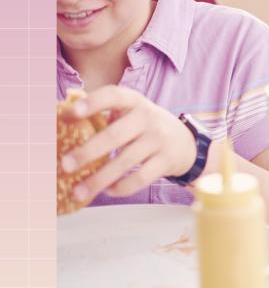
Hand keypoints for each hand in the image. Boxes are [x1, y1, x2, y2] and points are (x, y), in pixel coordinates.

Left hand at [59, 86, 196, 200]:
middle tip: (65, 165)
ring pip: (125, 162)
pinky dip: (122, 187)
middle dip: (88, 152)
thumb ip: (104, 112)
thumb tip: (61, 114)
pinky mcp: (167, 161)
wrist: (187, 143)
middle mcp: (148, 118)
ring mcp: (159, 140)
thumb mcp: (132, 112)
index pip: (113, 96)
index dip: (92, 103)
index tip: (71, 113)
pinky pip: (141, 178)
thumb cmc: (146, 127)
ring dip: (99, 179)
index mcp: (134, 102)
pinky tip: (108, 191)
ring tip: (78, 191)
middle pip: (115, 136)